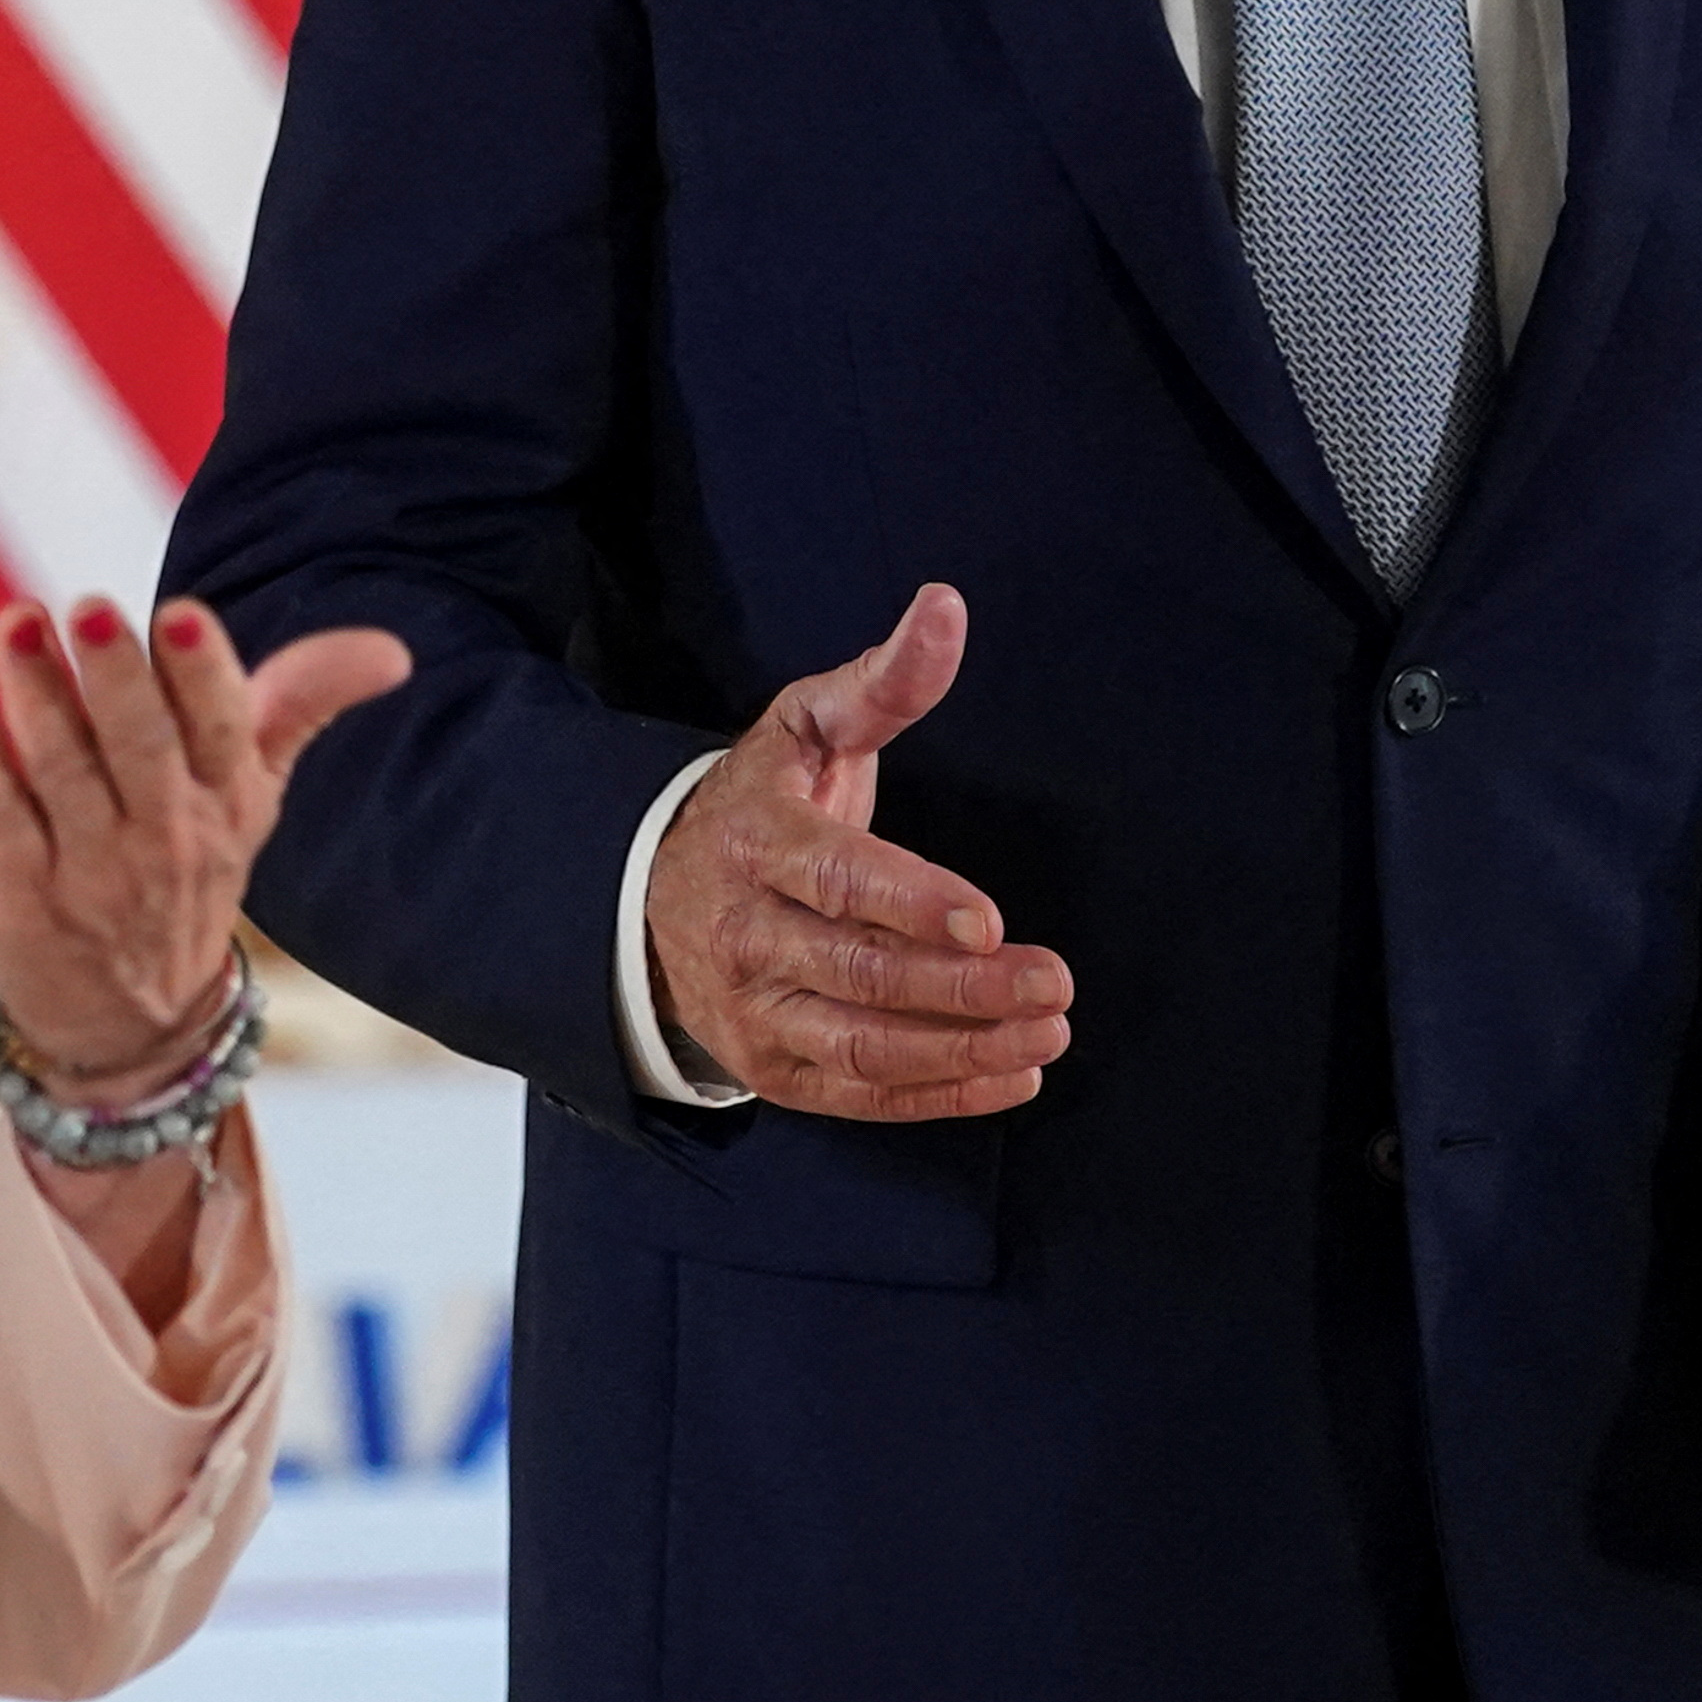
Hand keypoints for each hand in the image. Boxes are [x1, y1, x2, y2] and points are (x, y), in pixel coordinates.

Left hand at [0, 596, 408, 1087]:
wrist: (130, 1023)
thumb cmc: (189, 865)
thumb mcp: (255, 793)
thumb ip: (302, 704)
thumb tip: (394, 650)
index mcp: (228, 800)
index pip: (224, 727)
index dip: (202, 670)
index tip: (181, 611)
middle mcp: (166, 838)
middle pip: (141, 745)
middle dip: (115, 675)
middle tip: (88, 607)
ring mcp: (91, 872)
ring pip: (63, 770)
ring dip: (36, 693)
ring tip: (14, 622)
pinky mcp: (21, 898)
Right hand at [646, 583, 1071, 1119]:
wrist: (650, 899)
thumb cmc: (763, 803)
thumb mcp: (807, 727)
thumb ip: (884, 679)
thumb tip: (947, 605)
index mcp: (756, 843)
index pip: (835, 878)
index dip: (910, 902)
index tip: (988, 918)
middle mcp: (746, 935)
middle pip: (858, 972)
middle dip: (961, 985)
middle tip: (1051, 982)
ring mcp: (755, 1011)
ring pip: (861, 1047)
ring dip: (960, 1048)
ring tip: (1047, 1034)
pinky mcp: (773, 1068)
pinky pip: (858, 1096)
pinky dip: (938, 1096)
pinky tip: (1013, 1076)